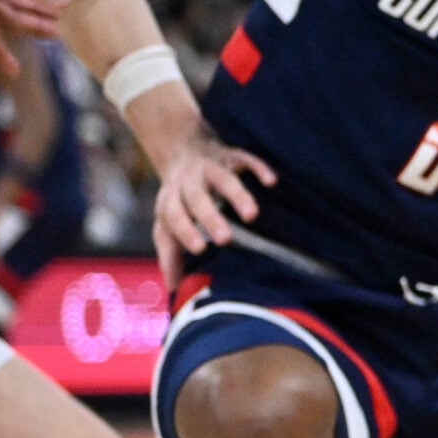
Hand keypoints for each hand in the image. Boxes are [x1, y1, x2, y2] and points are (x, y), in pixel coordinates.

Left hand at [150, 123, 276, 288]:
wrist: (182, 150)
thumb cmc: (178, 199)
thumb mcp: (167, 223)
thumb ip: (170, 253)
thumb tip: (174, 287)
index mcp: (171, 199)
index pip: (174, 215)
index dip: (186, 231)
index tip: (201, 249)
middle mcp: (189, 181)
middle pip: (197, 198)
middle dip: (211, 217)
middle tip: (225, 239)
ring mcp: (211, 166)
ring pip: (223, 179)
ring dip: (237, 195)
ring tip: (252, 215)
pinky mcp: (232, 155)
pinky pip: (245, 159)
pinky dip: (258, 168)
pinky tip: (270, 182)